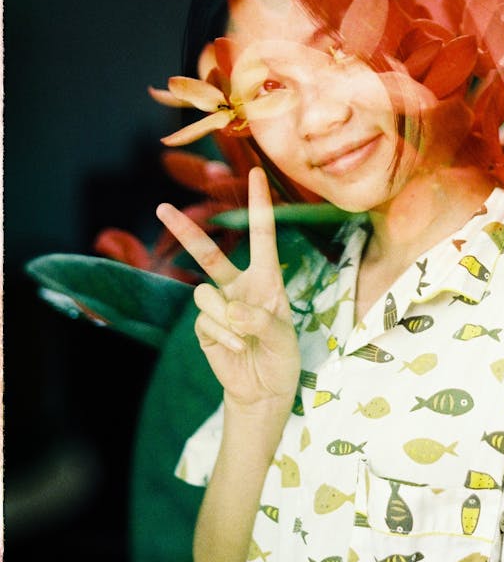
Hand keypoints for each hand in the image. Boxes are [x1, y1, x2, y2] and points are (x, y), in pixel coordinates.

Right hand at [156, 168, 300, 411]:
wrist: (263, 390)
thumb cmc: (281, 357)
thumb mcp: (283, 338)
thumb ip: (260, 321)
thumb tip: (231, 309)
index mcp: (267, 278)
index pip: (262, 235)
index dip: (259, 203)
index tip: (255, 172)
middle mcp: (239, 285)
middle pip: (209, 253)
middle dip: (184, 231)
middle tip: (161, 208)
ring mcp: (218, 305)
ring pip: (207, 294)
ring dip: (227, 319)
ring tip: (245, 340)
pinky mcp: (203, 326)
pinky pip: (204, 321)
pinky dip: (223, 336)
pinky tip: (237, 351)